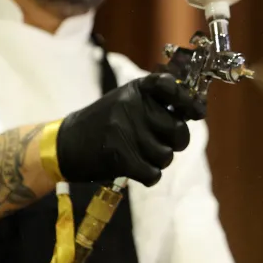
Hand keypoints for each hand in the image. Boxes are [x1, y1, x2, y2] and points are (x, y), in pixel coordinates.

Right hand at [55, 73, 205, 185]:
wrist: (65, 144)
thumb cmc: (103, 124)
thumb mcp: (126, 102)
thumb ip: (156, 104)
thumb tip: (196, 111)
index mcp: (136, 90)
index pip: (170, 85)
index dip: (189, 101)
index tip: (197, 113)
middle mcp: (131, 106)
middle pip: (178, 130)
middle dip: (175, 143)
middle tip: (161, 144)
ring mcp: (124, 130)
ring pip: (166, 156)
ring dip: (158, 161)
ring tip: (141, 155)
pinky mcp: (119, 156)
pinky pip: (153, 173)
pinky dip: (148, 176)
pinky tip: (136, 169)